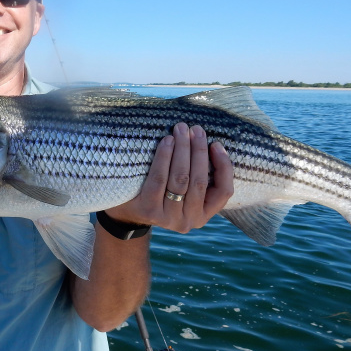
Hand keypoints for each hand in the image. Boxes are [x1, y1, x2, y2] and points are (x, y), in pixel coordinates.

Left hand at [106, 123, 233, 232]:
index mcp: (202, 215)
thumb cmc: (161, 193)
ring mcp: (168, 218)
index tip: (216, 144)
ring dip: (183, 150)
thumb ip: (197, 176)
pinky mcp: (149, 211)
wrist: (126, 212)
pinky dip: (164, 157)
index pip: (224, 192)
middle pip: (199, 181)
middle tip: (196, 129)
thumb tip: (210, 144)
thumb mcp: (184, 191)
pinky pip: (159, 179)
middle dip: (199, 151)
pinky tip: (167, 141)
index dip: (224, 167)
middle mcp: (188, 221)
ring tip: (181, 130)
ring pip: (181, 178)